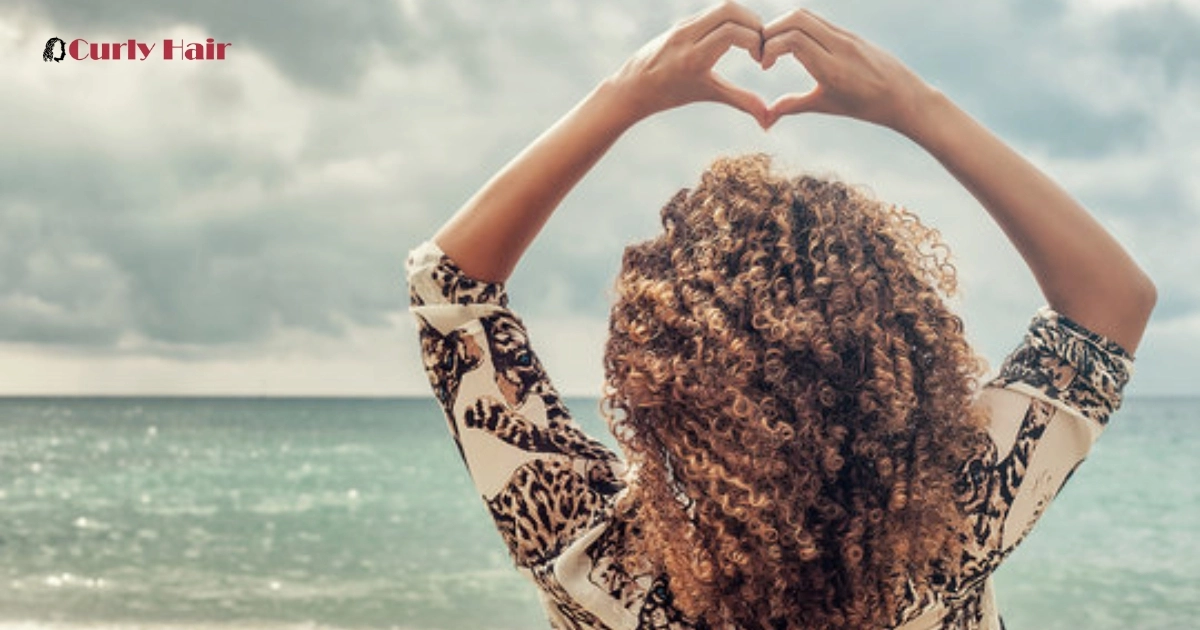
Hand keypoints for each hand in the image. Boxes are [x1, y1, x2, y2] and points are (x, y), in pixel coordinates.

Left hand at [607, 2, 769, 127]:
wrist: (633, 86)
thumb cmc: (670, 94)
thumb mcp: (707, 94)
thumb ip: (741, 101)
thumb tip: (768, 121)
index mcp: (694, 57)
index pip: (732, 32)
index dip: (755, 41)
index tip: (760, 59)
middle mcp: (687, 35)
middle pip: (730, 10)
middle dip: (753, 23)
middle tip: (760, 43)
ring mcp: (683, 25)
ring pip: (722, 7)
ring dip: (743, 19)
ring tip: (750, 40)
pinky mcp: (683, 21)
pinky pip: (712, 12)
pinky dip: (730, 19)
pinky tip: (735, 36)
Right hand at [759, 9, 934, 132]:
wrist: (904, 95)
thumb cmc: (865, 106)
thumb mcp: (826, 105)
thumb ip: (793, 106)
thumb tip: (765, 119)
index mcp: (832, 68)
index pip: (793, 39)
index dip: (769, 47)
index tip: (764, 66)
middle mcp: (839, 46)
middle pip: (796, 18)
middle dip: (771, 31)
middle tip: (763, 51)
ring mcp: (846, 36)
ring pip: (806, 15)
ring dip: (783, 26)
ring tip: (775, 47)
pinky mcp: (849, 32)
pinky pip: (818, 21)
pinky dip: (798, 27)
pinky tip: (794, 45)